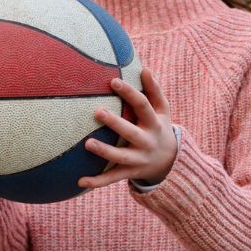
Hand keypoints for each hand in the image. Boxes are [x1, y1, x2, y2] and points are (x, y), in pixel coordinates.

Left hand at [80, 67, 178, 189]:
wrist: (170, 162)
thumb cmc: (159, 127)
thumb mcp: (163, 110)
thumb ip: (154, 90)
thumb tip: (144, 68)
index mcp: (154, 123)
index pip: (143, 105)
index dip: (129, 93)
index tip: (113, 82)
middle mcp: (147, 142)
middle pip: (131, 132)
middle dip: (115, 123)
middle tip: (98, 112)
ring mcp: (138, 159)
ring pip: (121, 157)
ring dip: (105, 151)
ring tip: (87, 144)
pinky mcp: (130, 173)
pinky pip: (112, 178)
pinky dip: (97, 182)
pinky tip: (80, 182)